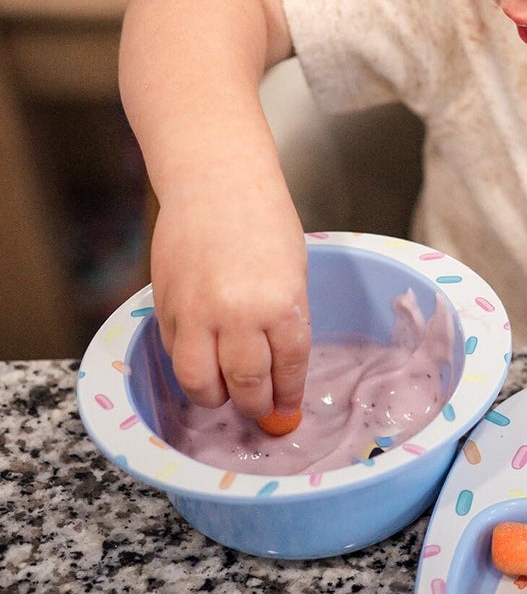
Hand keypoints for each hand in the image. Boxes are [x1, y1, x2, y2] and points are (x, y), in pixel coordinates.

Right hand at [150, 190, 310, 419]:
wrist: (216, 183)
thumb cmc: (264, 222)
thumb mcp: (293, 275)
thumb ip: (285, 321)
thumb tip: (279, 369)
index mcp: (280, 306)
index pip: (288, 369)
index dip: (287, 396)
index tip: (287, 409)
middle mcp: (237, 314)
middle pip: (245, 384)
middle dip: (254, 406)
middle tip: (259, 410)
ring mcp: (196, 312)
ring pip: (200, 381)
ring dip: (215, 398)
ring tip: (225, 396)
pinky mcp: (165, 305)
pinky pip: (176, 354)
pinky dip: (190, 367)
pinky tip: (203, 362)